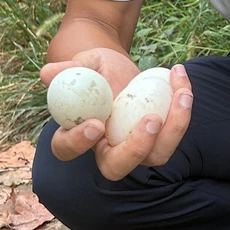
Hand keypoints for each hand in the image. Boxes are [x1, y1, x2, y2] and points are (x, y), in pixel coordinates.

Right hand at [40, 51, 192, 179]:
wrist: (120, 66)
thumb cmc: (96, 68)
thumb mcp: (85, 63)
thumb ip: (69, 69)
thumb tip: (46, 74)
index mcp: (76, 133)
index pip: (67, 148)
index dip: (78, 143)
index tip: (96, 124)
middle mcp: (104, 148)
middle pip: (116, 167)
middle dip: (135, 150)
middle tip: (151, 119)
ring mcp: (134, 147)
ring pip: (155, 156)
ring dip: (174, 127)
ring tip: (181, 92)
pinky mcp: (158, 138)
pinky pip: (174, 132)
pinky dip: (182, 107)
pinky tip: (179, 75)